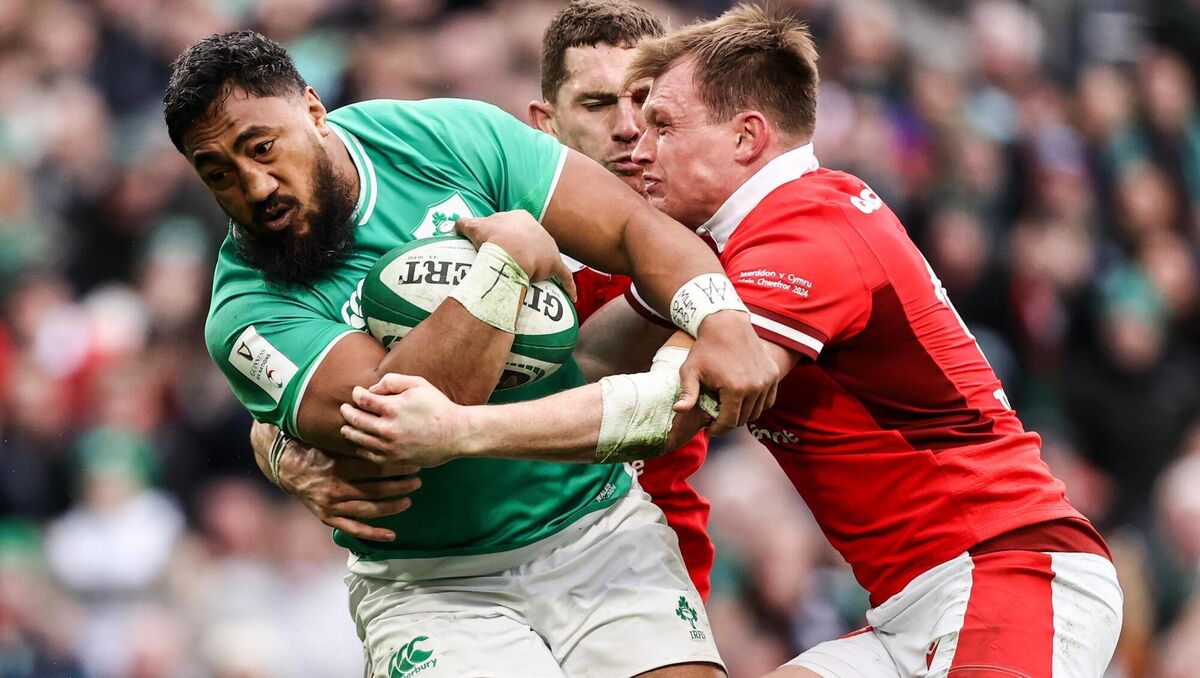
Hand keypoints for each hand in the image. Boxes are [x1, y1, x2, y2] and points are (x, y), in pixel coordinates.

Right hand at [249, 422, 420, 541]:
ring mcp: (332, 506)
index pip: (376, 468)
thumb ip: (357, 439)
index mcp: (339, 466)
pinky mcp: (328, 518)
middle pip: (377, 489)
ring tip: (409, 499)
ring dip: (392, 506)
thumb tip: (384, 423)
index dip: (398, 466)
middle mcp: (336, 488)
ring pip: (369, 509)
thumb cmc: (315, 449)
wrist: (287, 467)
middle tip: (418, 480)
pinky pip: (354, 529)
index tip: (414, 462)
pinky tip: (391, 534)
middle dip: (401, 485)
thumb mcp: (334, 440)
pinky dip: (373, 533)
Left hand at [339, 374, 468, 466]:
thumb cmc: (438, 406)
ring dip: (349, 431)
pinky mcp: (394, 459)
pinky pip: (370, 455)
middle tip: (344, 408)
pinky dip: (361, 449)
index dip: (356, 394)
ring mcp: (389, 446)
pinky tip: (360, 444)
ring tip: (345, 427)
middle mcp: (387, 429)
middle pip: (355, 420)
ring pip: (359, 439)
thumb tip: (371, 390)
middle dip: (347, 412)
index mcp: (392, 408)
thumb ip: (392, 381)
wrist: (456, 434)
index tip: (356, 393)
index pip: (362, 400)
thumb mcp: (418, 384)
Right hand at [454, 210, 577, 300]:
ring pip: (545, 257)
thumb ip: (462, 224)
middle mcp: (538, 229)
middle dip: (524, 250)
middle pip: (530, 241)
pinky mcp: (555, 264)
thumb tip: (454, 227)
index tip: (497, 247)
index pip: (513, 227)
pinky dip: (568, 286)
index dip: (505, 237)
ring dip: (541, 266)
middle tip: (512, 264)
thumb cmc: (491, 238)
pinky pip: (564, 276)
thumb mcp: (472, 226)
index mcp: (520, 217)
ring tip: (533, 276)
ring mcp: (548, 246)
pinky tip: (572, 297)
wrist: (508, 251)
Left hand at [675, 310, 779, 434]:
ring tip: (729, 408)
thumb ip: (687, 393)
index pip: (729, 422)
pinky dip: (757, 404)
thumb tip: (678, 410)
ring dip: (743, 414)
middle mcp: (755, 386)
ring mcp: (768, 380)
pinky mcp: (774, 374)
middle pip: (743, 419)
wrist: (727, 325)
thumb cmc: (706, 349)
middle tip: (718, 417)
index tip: (710, 427)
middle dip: (729, 422)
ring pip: (756, 412)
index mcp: (735, 389)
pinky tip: (743, 400)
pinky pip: (768, 400)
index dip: (718, 429)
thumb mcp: (690, 370)